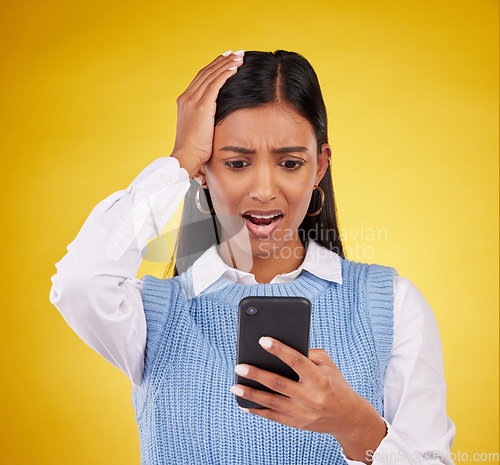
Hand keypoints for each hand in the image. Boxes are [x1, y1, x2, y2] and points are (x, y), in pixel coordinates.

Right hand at [170, 49, 244, 178]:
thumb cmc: (193, 151)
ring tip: (240, 56)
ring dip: (226, 64)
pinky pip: (215, 84)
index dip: (213, 67)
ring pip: (211, 75)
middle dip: (222, 61)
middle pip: (206, 72)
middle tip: (236, 53)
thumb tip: (216, 122)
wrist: (185, 157)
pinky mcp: (202, 106)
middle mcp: (187, 98)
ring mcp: (193, 101)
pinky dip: (225, 74)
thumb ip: (205, 121)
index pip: (200, 78)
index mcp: (185, 102)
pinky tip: (235, 67)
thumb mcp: (198, 131)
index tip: (225, 59)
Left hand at [230, 336, 386, 463]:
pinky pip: (274, 417)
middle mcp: (311, 397)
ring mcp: (304, 413)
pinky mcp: (298, 424)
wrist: (349, 417)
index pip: (297, 361)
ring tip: (235, 387)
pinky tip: (245, 403)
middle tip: (239, 366)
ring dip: (252, 395)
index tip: (262, 340)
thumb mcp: (328, 365)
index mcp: (320, 379)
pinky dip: (258, 410)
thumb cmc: (335, 384)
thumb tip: (282, 349)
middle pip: (279, 384)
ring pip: (273, 403)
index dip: (279, 350)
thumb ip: (308, 354)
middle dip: (257, 375)